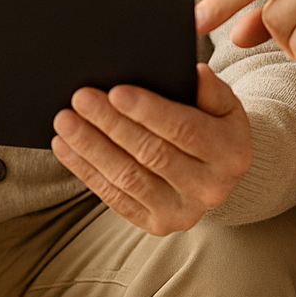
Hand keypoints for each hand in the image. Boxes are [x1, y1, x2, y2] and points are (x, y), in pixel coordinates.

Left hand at [50, 63, 251, 234]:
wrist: (220, 174)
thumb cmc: (215, 127)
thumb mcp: (225, 105)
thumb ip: (211, 89)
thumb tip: (194, 71)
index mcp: (231, 152)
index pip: (184, 129)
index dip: (149, 111)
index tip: (115, 91)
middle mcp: (211, 188)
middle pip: (151, 153)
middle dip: (111, 124)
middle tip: (80, 98)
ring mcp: (183, 212)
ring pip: (127, 177)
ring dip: (91, 148)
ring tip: (65, 121)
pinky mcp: (157, 225)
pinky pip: (115, 197)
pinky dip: (86, 171)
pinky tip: (66, 147)